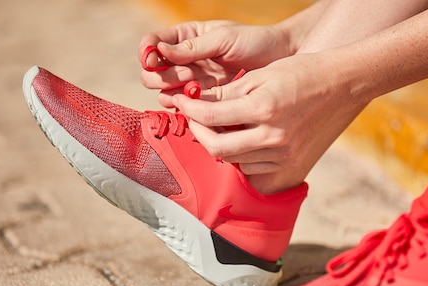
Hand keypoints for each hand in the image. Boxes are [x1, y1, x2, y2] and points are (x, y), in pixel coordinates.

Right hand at [138, 20, 296, 107]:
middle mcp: (185, 60)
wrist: (280, 62)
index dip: (147, 53)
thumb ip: (193, 47)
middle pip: (153, 72)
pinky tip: (197, 103)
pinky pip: (185, 106)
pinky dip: (186, 107)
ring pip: (166, 91)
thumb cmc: (255, 42)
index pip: (152, 44)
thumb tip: (159, 50)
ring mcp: (193, 80)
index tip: (152, 60)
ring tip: (195, 88)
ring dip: (174, 92)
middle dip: (163, 76)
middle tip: (187, 76)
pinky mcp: (205, 99)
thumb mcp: (224, 39)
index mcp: (185, 37)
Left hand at [172, 51, 367, 192]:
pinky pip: (250, 166)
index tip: (182, 102)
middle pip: (217, 148)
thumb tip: (199, 101)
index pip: (211, 116)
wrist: (338, 85)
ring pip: (232, 159)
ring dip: (217, 143)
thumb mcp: (261, 74)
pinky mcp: (288, 161)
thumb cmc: (300, 73)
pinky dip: (238, 155)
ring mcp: (281, 153)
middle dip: (198, 132)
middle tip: (193, 118)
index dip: (190, 109)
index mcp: (263, 108)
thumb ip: (228, 92)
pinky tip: (239, 138)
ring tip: (215, 126)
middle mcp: (272, 136)